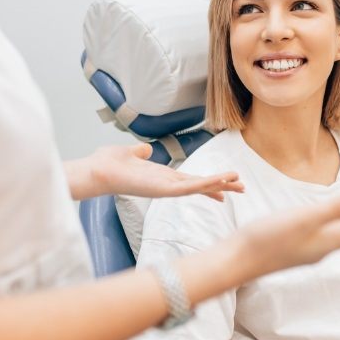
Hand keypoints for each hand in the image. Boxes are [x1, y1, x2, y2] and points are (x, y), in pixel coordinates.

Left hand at [90, 143, 243, 200]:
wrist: (97, 170)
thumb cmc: (109, 164)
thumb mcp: (130, 153)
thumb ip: (140, 152)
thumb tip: (145, 149)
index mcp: (162, 177)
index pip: (191, 180)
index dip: (209, 182)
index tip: (225, 185)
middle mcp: (167, 185)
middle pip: (200, 186)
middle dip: (221, 186)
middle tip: (243, 188)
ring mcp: (166, 189)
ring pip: (199, 187)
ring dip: (219, 184)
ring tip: (239, 183)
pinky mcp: (163, 190)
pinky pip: (190, 188)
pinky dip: (206, 184)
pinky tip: (220, 182)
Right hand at [235, 193, 339, 278]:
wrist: (238, 261)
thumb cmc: (269, 238)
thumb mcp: (306, 218)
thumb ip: (337, 208)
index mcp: (330, 240)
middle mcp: (324, 248)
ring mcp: (310, 251)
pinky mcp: (296, 250)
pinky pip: (327, 238)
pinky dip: (338, 229)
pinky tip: (330, 226)